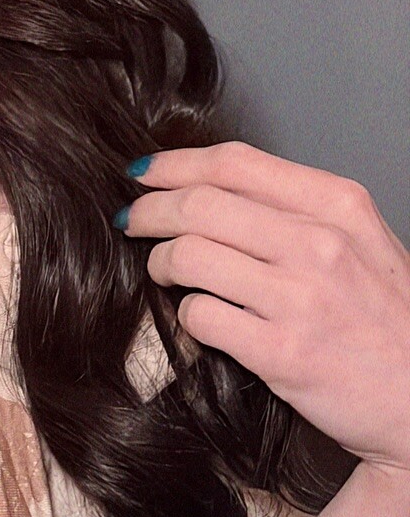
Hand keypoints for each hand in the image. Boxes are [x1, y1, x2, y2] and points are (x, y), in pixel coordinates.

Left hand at [118, 143, 409, 481]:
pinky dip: (185, 315)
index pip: (234, 162)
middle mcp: (320, 244)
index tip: (144, 171)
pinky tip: (197, 317)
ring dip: (160, 261)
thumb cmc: (389, 320)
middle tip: (132, 219)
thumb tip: (210, 186)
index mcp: (338, 205)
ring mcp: (301, 299)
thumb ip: (297, 208)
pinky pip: (200, 316)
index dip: (174, 163)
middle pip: (199, 203)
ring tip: (162, 271)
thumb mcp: (361, 240)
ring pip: (188, 255)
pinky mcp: (282, 353)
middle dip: (149, 208)